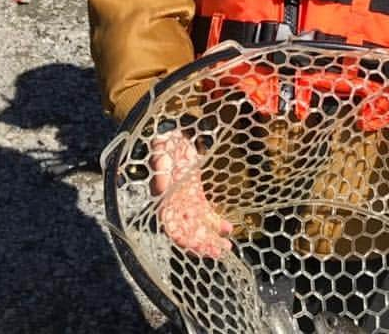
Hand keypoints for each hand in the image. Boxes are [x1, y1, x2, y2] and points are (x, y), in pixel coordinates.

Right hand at [151, 128, 231, 257]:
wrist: (173, 136)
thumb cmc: (166, 147)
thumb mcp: (162, 157)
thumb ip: (161, 173)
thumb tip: (162, 190)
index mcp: (164, 202)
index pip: (174, 230)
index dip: (187, 242)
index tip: (202, 249)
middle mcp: (174, 207)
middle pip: (188, 233)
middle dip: (203, 244)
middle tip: (220, 251)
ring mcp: (186, 203)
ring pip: (198, 228)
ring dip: (211, 238)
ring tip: (226, 246)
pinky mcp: (195, 197)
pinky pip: (206, 215)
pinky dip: (216, 224)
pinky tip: (228, 228)